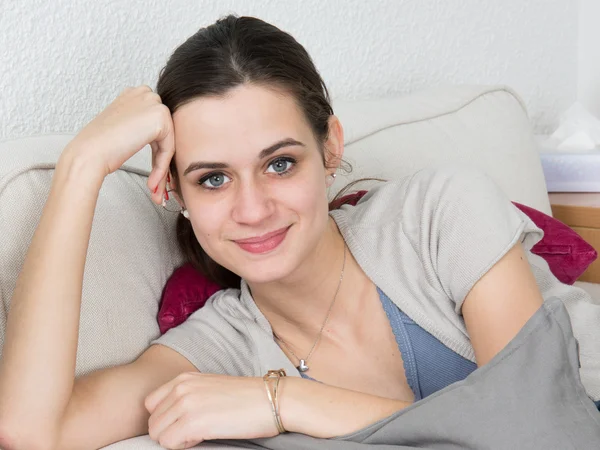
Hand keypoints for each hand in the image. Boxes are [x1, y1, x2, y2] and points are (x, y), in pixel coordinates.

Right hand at [61, 85, 174, 203]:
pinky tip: (152, 182)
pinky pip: (169, 148)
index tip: (151, 173)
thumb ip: (140, 127)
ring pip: (167, 142)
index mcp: (134, 94)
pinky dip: (162, 167)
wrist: (89, 152)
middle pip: (164, 133)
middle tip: (154, 184)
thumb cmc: (99, 146)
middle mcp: (145, 94)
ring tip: (153, 188)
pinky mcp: (160, 117)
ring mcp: (153, 103)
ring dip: (161, 167)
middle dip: (160, 160)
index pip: (154, 125)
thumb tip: (158, 140)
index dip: (154, 151)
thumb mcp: (122, 129)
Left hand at [144, 372, 279, 448]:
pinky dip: (183, 446)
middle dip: (169, 431)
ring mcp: (185, 404)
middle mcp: (181, 388)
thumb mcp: (210, 387)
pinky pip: (169, 444)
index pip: (151, 404)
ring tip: (200, 433)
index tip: (185, 422)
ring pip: (157, 434)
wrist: (272, 400)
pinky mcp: (192, 422)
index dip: (166, 418)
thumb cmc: (247, 398)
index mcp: (184, 378)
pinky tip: (204, 437)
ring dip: (175, 439)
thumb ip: (188, 396)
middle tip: (195, 431)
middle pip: (153, 421)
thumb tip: (172, 417)